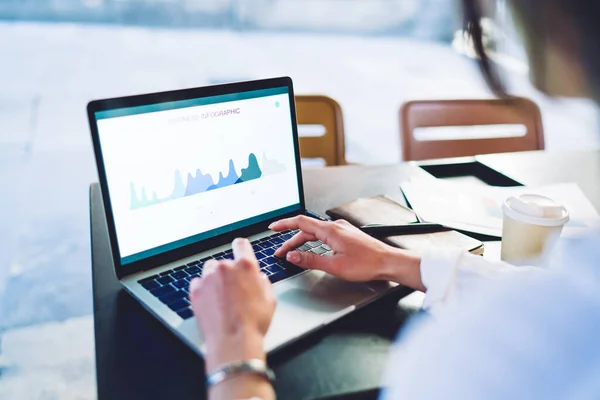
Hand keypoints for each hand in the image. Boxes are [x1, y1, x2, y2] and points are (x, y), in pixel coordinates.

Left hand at [189, 238, 275, 371]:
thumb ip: (263, 282)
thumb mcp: (270, 300)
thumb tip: (259, 279)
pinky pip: (198, 284)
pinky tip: (212, 304)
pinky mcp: (195, 291)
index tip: (239, 250)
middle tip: (234, 292)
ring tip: (222, 299)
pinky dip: (204, 291)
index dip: (241, 248)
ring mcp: (208, 279)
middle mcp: (225, 268)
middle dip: (229, 274)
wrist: (233, 342)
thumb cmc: (253, 324)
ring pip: (210, 271)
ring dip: (215, 280)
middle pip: (225, 263)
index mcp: (246, 266)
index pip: (241, 244)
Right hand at [270, 216, 423, 289]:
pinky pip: (325, 235)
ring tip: (292, 253)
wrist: (388, 263)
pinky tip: (312, 250)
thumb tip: (292, 256)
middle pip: (306, 230)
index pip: (301, 222)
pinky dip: (313, 242)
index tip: (272, 227)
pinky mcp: (347, 235)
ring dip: (302, 242)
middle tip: (281, 252)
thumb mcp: (334, 265)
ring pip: (316, 233)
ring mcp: (342, 230)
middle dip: (291, 240)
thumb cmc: (367, 264)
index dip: (284, 224)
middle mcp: (335, 227)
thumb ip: (310, 260)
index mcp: (330, 230)